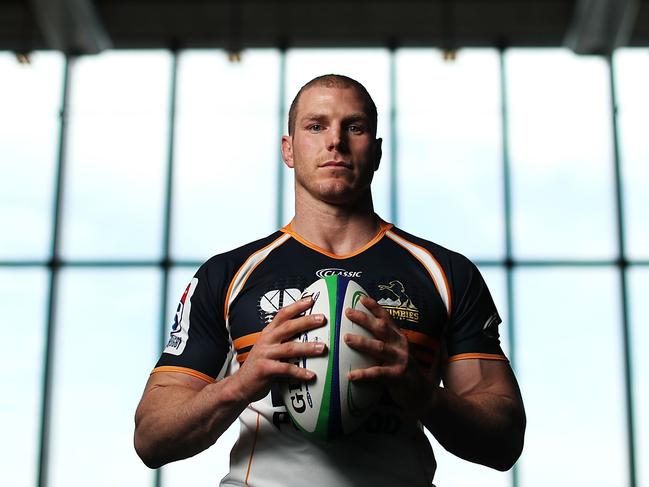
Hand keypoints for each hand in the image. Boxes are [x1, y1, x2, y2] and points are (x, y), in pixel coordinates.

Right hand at [233, 296, 326, 403]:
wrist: (240, 384)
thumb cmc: (260, 365)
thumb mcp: (269, 347)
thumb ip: (284, 340)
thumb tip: (307, 333)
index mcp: (268, 333)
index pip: (282, 314)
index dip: (296, 306)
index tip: (311, 300)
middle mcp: (266, 341)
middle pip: (288, 327)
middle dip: (306, 321)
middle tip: (321, 319)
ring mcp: (265, 354)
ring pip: (289, 348)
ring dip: (307, 347)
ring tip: (322, 348)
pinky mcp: (265, 369)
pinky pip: (285, 369)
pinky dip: (299, 372)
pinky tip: (310, 375)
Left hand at [343, 296, 436, 418]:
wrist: (423, 394)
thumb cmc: (402, 372)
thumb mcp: (394, 354)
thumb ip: (382, 345)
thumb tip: (358, 337)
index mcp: (399, 337)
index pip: (387, 318)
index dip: (375, 307)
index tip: (361, 298)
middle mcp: (401, 345)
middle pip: (381, 327)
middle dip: (364, 318)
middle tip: (347, 312)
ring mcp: (400, 359)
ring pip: (379, 347)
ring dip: (362, 341)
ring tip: (346, 338)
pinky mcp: (398, 376)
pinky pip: (378, 374)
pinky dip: (364, 374)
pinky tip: (351, 376)